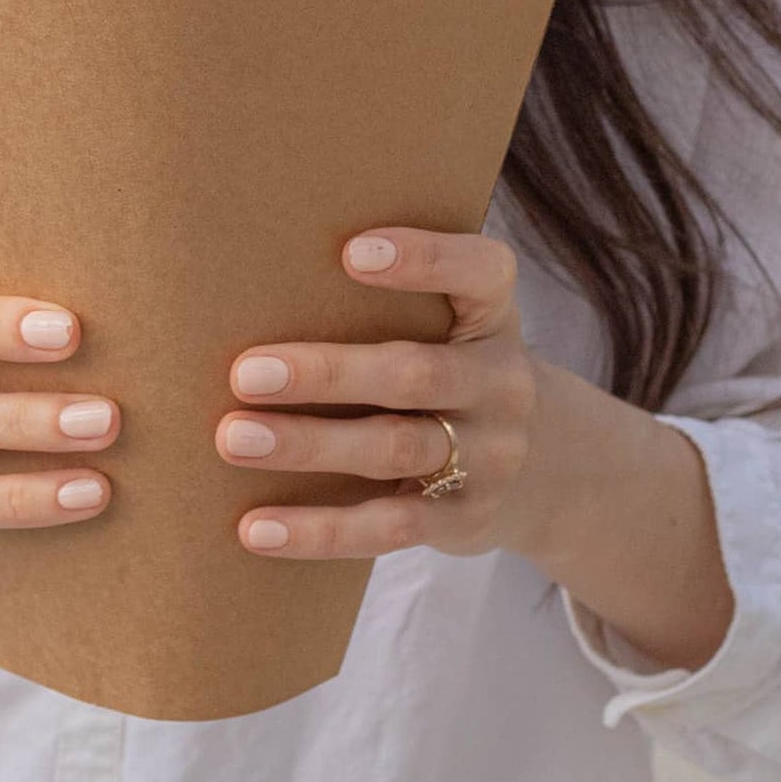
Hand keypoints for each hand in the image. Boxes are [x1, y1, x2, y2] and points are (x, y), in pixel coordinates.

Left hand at [216, 227, 538, 560]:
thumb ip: (386, 307)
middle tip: (244, 374)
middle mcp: (500, 383)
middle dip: (326, 374)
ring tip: (234, 439)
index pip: (481, 272)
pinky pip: (388, 528)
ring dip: (308, 445)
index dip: (424, 258)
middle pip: (414, 374)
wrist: (547, 466)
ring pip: (393, 449)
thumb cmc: (452, 366)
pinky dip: (319, 530)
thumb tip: (255, 291)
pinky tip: (257, 527)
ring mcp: (489, 456)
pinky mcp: (464, 519)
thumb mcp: (451, 326)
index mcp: (493, 315)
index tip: (350, 252)